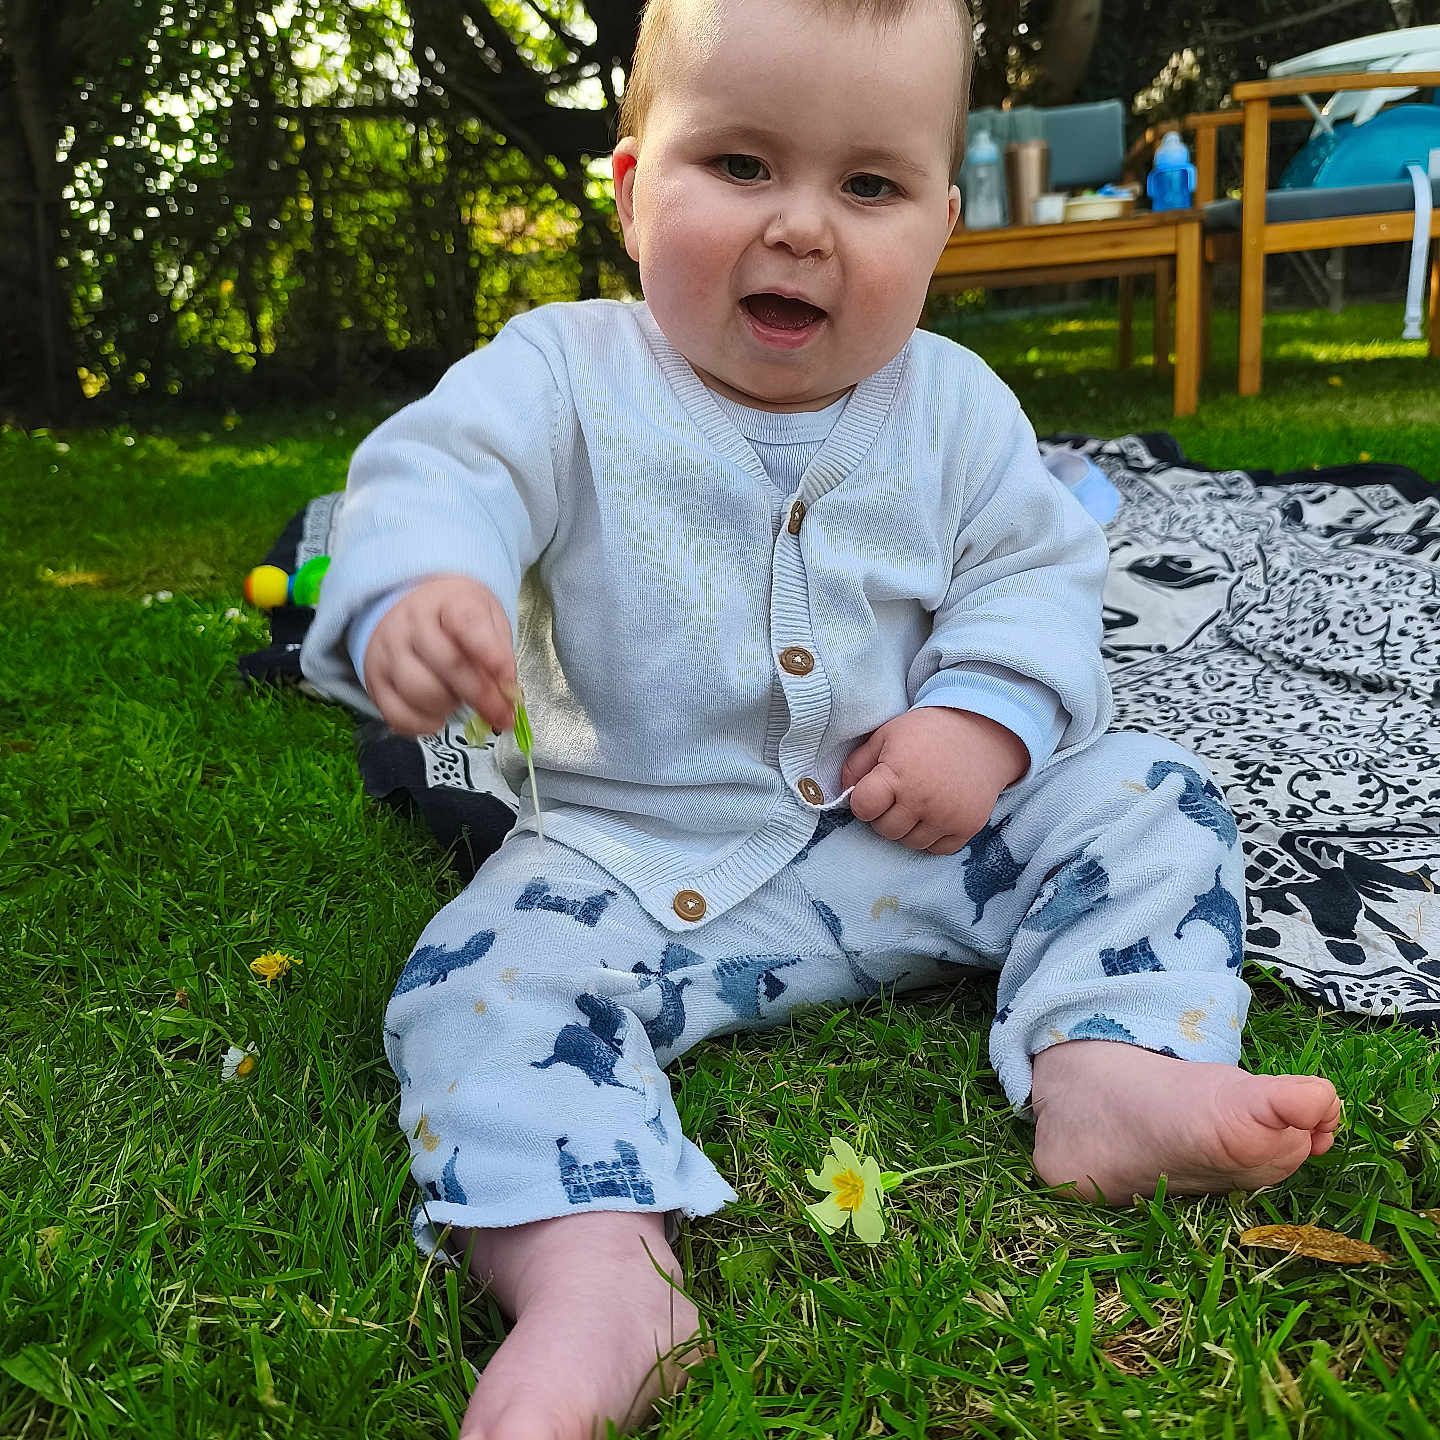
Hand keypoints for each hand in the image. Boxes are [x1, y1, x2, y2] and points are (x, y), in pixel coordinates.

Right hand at [363, 575, 516, 736]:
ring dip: (450, 707)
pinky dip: (422, 725)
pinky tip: (438, 716)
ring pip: (420, 692)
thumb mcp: (486, 616)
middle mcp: (411, 622)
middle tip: (503, 715)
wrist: (411, 607)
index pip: (467, 624)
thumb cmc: (455, 616)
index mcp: (447, 600)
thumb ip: (499, 649)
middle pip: (448, 665)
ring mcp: (388, 651)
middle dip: (481, 696)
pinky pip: (396, 714)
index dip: (492, 654)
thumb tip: (507, 689)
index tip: (509, 680)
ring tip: (460, 701)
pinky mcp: (374, 680)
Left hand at [840, 708, 1028, 853]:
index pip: (863, 808)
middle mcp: (922, 799)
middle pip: (885, 830)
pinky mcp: (968, 827)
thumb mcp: (886, 735)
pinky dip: (932, 837)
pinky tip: (935, 814)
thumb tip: (844, 793)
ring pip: (910, 843)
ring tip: (917, 803)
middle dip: (885, 815)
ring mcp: (947, 816)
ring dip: (908, 828)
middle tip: (898, 796)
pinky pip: (936, 849)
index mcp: (898, 774)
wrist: (982, 735)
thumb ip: (858, 764)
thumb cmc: (927, 733)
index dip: (864, 802)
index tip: (874, 792)